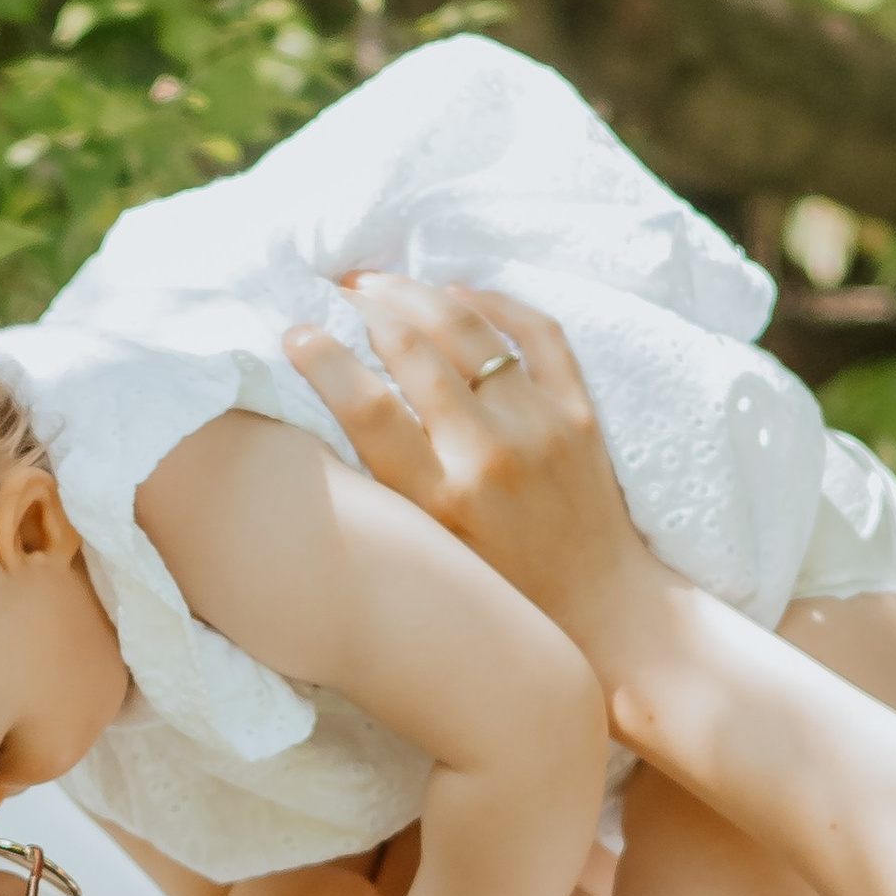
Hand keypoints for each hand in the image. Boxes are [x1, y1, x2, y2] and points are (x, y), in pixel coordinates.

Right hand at [283, 278, 665, 672]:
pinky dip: (494, 301)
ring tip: (381, 285)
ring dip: (417, 293)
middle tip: (337, 293)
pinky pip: (538, 330)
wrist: (601, 611)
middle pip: (413, 350)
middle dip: (365, 307)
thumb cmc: (499, 593)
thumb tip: (332, 413)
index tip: (295, 333)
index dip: (322, 359)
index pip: (367, 407)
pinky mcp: (580, 412)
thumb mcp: (426, 552)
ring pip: (470, 327)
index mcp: (439, 500)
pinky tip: (457, 294)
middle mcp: (489, 456)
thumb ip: (384, 490)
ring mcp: (541, 426)